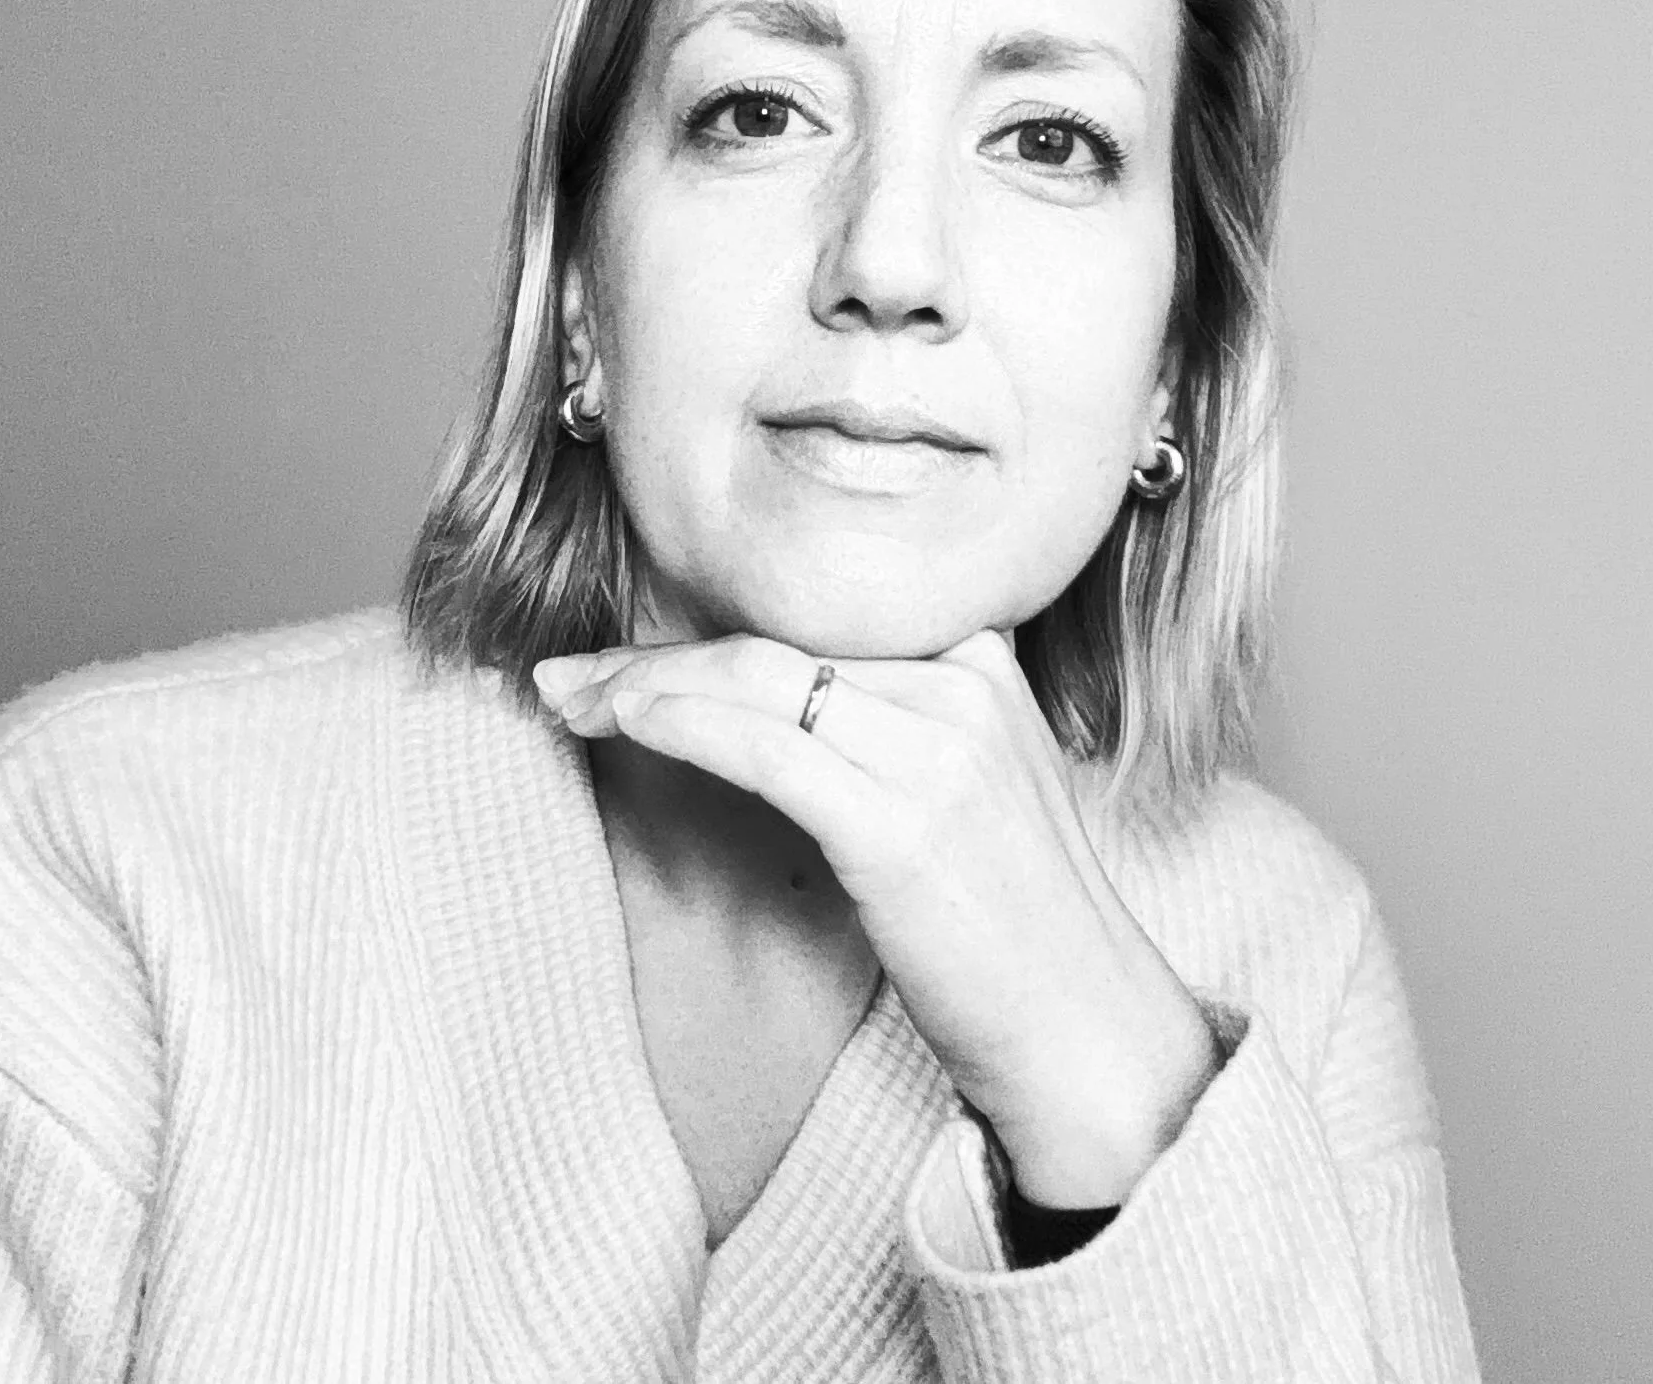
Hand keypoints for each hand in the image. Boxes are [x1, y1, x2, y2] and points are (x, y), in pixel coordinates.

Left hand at [533, 631, 1219, 1207]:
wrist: (1087, 1032)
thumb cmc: (1011, 920)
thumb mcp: (964, 782)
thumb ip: (888, 720)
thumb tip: (757, 696)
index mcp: (980, 658)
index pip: (810, 620)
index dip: (705, 632)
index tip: (623, 655)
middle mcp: (964, 685)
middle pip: (773, 642)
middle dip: (651, 655)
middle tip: (565, 675)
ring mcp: (939, 752)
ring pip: (757, 683)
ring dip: (640, 686)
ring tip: (567, 701)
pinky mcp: (902, 826)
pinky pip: (765, 748)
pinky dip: (682, 725)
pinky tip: (624, 722)